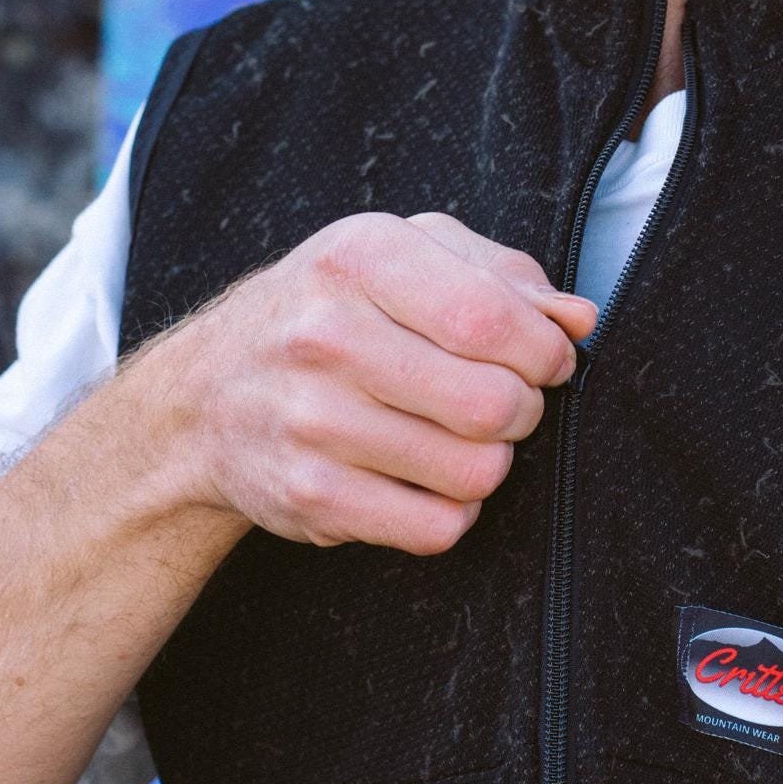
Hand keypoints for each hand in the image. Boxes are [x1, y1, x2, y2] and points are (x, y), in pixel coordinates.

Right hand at [142, 210, 596, 556]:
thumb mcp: (401, 259)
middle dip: (522, 410)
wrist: (202, 399)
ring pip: (475, 472)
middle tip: (501, 403)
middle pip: (493, 403)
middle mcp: (326, 334)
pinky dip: (451, 510)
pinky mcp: (310, 496)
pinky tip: (424, 479)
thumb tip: (581, 320)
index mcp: (359, 257)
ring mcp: (312, 421)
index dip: (544, 351)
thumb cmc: (325, 313)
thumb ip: (500, 276)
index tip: (545, 360)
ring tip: (457, 438)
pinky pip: (437, 526)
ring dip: (488, 463)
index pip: (493, 318)